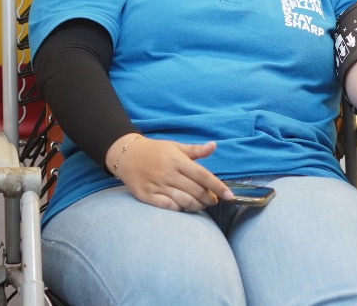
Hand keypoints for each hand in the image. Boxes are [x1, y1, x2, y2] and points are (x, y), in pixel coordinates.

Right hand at [107, 135, 231, 211]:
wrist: (127, 155)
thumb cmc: (155, 151)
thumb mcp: (175, 146)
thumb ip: (195, 150)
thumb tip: (214, 146)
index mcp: (177, 160)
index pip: (203, 175)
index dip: (218, 186)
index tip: (229, 195)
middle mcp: (168, 174)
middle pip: (195, 191)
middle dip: (209, 198)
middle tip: (213, 200)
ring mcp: (157, 186)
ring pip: (184, 201)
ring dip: (197, 206)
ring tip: (201, 205)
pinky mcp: (147, 196)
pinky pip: (168, 207)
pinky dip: (179, 209)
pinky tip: (184, 207)